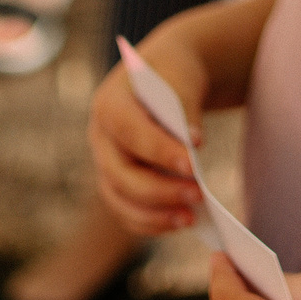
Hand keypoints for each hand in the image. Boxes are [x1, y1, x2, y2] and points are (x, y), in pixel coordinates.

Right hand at [87, 38, 204, 236]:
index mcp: (110, 104)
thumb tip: (190, 144)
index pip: (129, 131)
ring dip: (155, 214)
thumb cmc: (173, 76)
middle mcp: (100, 137)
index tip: (193, 164)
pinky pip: (126, 211)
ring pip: (120, 198)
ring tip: (192, 218)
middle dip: (160, 190)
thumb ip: (184, 109)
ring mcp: (105, 162)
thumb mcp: (181, 79)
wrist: (164, 78)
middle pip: (121, 173)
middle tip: (200, 195)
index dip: (159, 151)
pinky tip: (180, 222)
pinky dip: (151, 222)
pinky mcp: (116, 182)